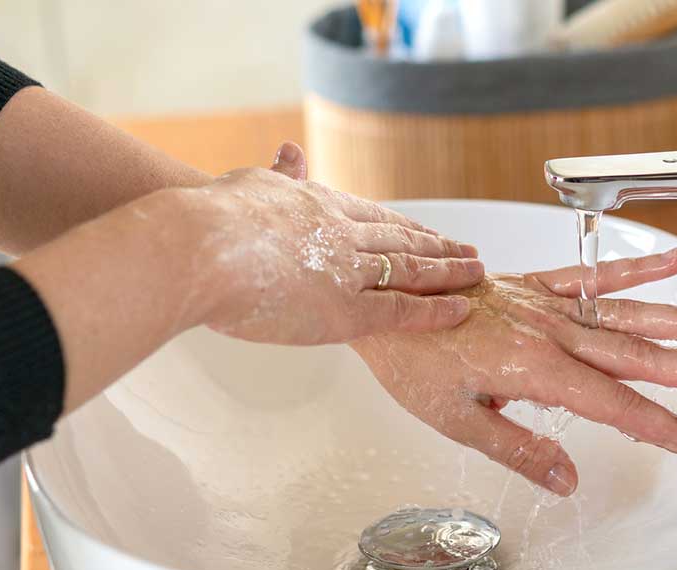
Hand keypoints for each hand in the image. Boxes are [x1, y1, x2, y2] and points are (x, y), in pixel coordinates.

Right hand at [181, 142, 484, 344]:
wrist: (199, 246)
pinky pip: (403, 311)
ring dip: (449, 272)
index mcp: (316, 205)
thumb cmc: (206, 220)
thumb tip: (290, 152)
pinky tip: (462, 308)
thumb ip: (275, 176)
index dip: (403, 225)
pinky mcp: (347, 310)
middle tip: (469, 251)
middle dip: (438, 246)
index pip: (372, 216)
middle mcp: (342, 234)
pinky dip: (437, 310)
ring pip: (413, 271)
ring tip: (478, 273)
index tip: (425, 230)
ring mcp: (348, 272)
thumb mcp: (247, 184)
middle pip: (402, 241)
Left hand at [351, 250, 676, 495]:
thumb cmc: (410, 358)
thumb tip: (567, 479)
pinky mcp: (532, 287)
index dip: (661, 425)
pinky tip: (668, 261)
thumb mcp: (454, 419)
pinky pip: (589, 279)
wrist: (380, 296)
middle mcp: (549, 334)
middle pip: (635, 356)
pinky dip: (629, 270)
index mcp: (535, 369)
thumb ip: (518, 448)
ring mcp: (544, 307)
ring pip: (624, 315)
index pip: (614, 405)